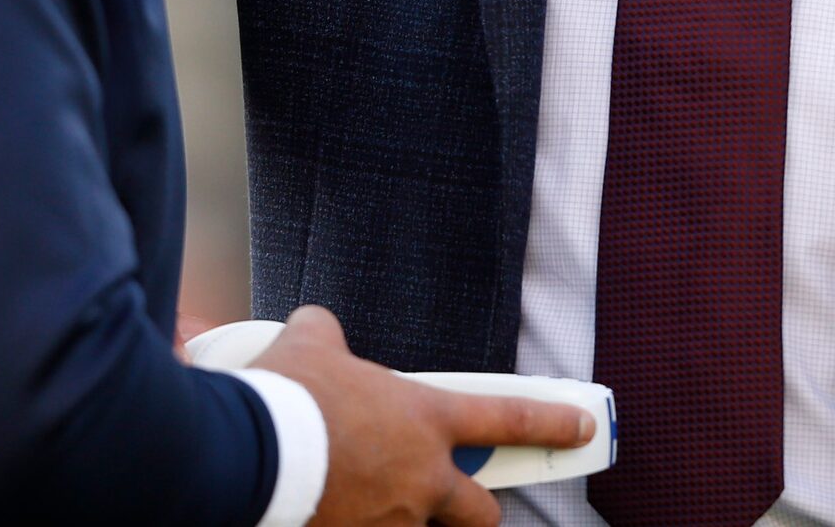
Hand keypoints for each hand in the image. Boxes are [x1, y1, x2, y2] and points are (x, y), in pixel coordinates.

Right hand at [253, 305, 595, 526]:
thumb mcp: (312, 345)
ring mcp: (395, 521)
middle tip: (460, 501)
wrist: (252, 454)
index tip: (582, 426)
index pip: (509, 417)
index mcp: (424, 419)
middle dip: (478, 509)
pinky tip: (334, 508)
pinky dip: (361, 523)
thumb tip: (319, 327)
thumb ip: (328, 335)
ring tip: (361, 496)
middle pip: (482, 511)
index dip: (553, 423)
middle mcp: (422, 478)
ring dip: (403, 517)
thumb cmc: (289, 396)